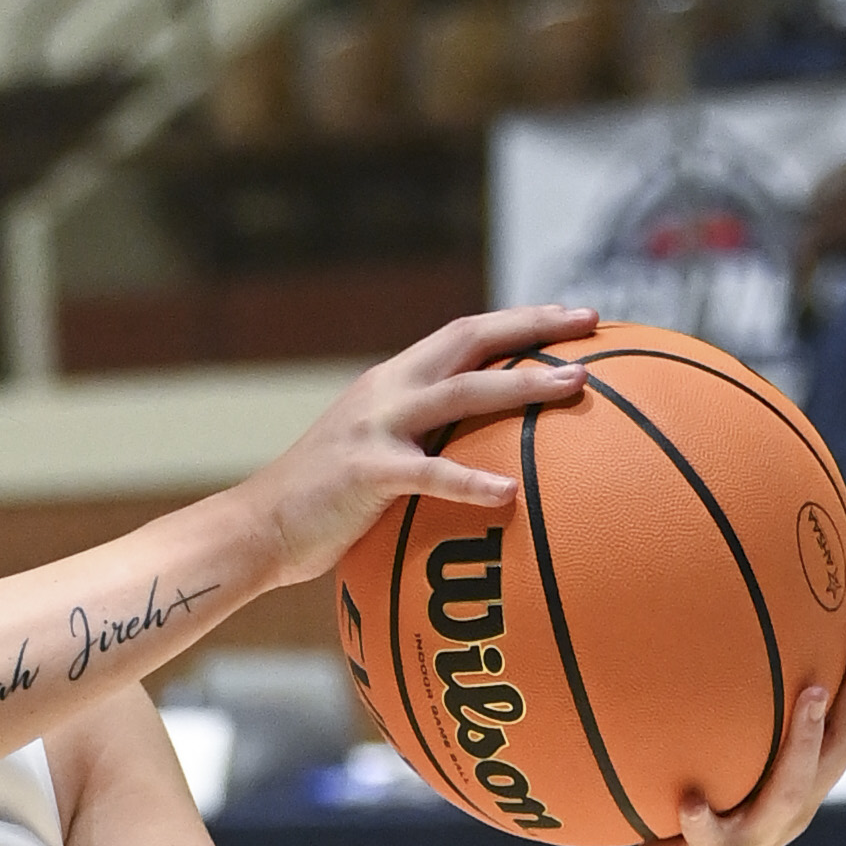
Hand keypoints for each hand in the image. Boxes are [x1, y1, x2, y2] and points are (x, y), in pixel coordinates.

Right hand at [239, 305, 601, 583]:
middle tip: (590, 327)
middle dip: (533, 327)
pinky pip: (431, 475)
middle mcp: (384, 392)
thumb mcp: (372, 456)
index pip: (463, 334)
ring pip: (462, 394)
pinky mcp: (366, 472)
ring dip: (524, 386)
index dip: (520, 320)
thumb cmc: (320, 505)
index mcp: (389, 383)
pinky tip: (511, 495)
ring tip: (576, 387)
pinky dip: (472, 482)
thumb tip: (484, 459)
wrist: (256, 529)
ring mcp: (374, 429)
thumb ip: (419, 444)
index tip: (575, 317)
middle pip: (468, 340)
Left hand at [601, 595, 845, 845]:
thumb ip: (724, 729)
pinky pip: (710, 837)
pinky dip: (703, 819)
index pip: (845, 721)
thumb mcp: (715, 771)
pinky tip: (691, 801)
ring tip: (808, 695)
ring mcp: (754, 835)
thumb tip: (701, 650)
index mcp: (797, 784)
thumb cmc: (688, 826)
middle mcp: (789, 808)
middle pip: (840, 745)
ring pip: (791, 790)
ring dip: (803, 743)